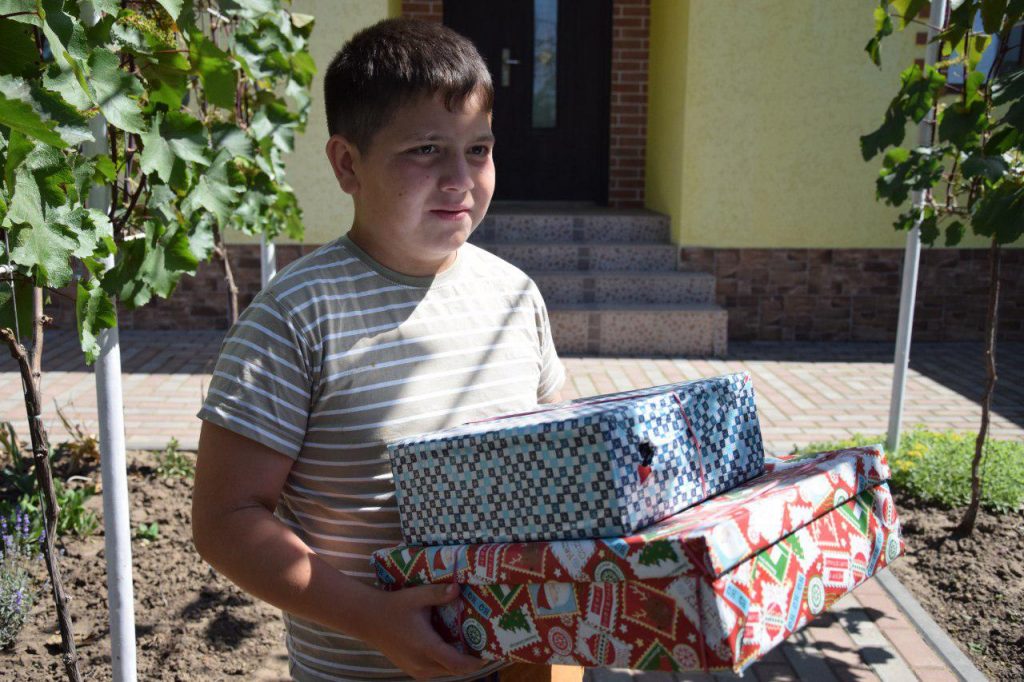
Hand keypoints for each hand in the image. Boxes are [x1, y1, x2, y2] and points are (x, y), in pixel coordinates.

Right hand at [359, 583, 487, 679]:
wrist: (369, 620)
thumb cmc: (394, 607)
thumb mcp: (416, 597)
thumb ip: (438, 593)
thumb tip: (458, 588)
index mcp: (425, 647)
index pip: (456, 664)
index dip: (474, 663)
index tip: (487, 654)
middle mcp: (421, 663)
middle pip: (453, 670)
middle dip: (469, 662)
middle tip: (482, 645)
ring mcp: (415, 670)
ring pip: (444, 672)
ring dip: (456, 663)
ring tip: (469, 646)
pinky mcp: (411, 670)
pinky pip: (434, 671)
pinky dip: (444, 664)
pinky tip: (449, 648)